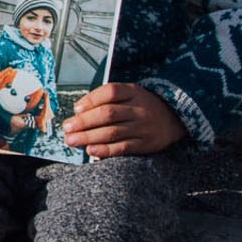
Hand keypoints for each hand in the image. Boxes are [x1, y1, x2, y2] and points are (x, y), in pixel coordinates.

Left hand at [62, 82, 184, 157]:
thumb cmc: (141, 105)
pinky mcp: (145, 143)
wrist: (174, 118)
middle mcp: (139, 108)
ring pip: (112, 132)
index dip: (91, 100)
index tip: (76, 109)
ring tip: (72, 140)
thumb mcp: (129, 94)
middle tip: (67, 128)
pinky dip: (105, 150)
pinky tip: (90, 150)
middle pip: (108, 114)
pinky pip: (123, 148)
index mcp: (134, 91)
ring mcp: (143, 127)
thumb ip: (107, 99)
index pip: (110, 92)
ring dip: (89, 137)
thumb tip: (79, 111)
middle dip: (84, 122)